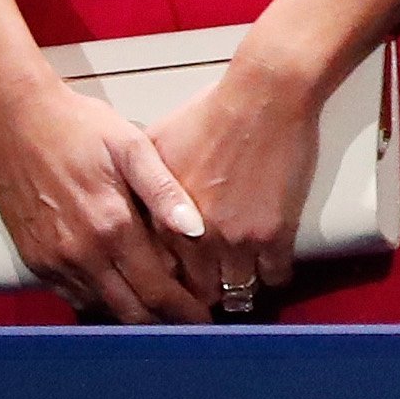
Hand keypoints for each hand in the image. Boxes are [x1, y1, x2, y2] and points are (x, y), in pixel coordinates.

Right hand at [0, 71, 211, 323]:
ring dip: (132, 316)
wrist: (15, 121)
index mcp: (112, 226)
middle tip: (191, 326)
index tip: (207, 320)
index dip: (185, 310)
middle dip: (164, 323)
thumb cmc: (78, 128)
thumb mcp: (132, 147)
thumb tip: (197, 228)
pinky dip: (100, 302)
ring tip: (163, 316)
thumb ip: (165, 191)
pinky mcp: (34, 260)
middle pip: (130, 309)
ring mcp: (53, 260)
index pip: (157, 288)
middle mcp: (81, 252)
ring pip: (101, 307)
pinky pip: (73, 296)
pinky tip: (121, 294)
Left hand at [144, 53, 324, 312]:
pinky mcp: (274, 233)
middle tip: (208, 302)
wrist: (264, 96)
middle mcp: (196, 238)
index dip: (167, 288)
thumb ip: (140, 189)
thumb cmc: (209, 113)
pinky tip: (271, 271)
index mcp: (164, 221)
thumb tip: (125, 210)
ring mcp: (237, 239)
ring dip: (238, 291)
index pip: (159, 276)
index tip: (175, 293)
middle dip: (201, 301)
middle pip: (196, 293)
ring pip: (235, 292)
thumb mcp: (153, 148)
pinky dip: (273, 277)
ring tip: (240, 290)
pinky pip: (274, 275)